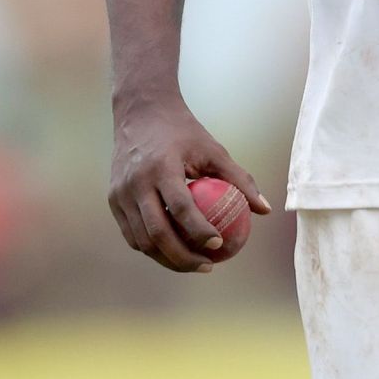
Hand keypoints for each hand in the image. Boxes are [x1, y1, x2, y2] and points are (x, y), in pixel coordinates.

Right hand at [108, 90, 271, 272]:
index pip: (182, 209)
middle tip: (208, 265)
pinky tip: (174, 251)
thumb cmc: (183, 132)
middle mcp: (135, 183)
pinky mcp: (113, 200)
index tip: (220, 245)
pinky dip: (152, 248)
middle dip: (183, 258)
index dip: (200, 232)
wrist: (140, 113)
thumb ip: (239, 179)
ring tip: (193, 264)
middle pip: (157, 233)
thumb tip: (265, 210)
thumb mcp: (213, 150)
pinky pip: (132, 234)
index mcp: (161, 168)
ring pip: (141, 240)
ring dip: (166, 259)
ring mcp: (119, 194)